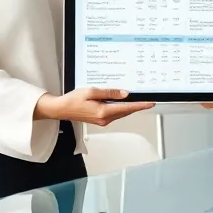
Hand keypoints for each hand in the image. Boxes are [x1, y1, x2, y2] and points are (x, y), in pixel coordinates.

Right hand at [38, 88, 154, 125]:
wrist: (62, 109)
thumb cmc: (73, 100)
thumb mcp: (91, 91)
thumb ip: (109, 92)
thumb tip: (124, 94)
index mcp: (103, 112)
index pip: (127, 108)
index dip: (140, 105)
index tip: (150, 103)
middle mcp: (105, 119)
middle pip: (126, 111)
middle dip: (137, 105)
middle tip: (148, 99)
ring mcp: (103, 121)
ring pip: (121, 113)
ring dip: (129, 107)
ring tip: (138, 99)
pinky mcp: (101, 120)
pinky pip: (115, 113)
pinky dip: (121, 108)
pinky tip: (123, 102)